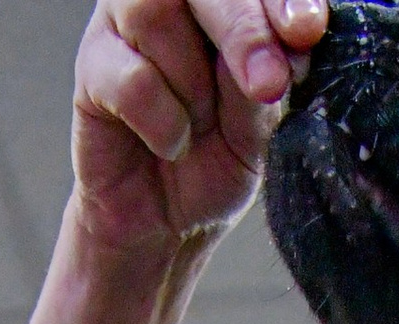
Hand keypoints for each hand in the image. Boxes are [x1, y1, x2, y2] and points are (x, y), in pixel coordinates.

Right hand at [72, 0, 327, 254]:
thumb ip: (272, 71)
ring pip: (154, 13)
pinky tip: (172, 144)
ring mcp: (122, 25)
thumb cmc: (219, 160)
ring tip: (202, 124)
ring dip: (193, 82)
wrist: (169, 226)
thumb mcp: (262, 123)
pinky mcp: (91, 69)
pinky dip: (163, 121)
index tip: (307, 31)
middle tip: (269, 83)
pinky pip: (131, 80)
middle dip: (243, 28)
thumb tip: (293, 36)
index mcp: (220, 0)